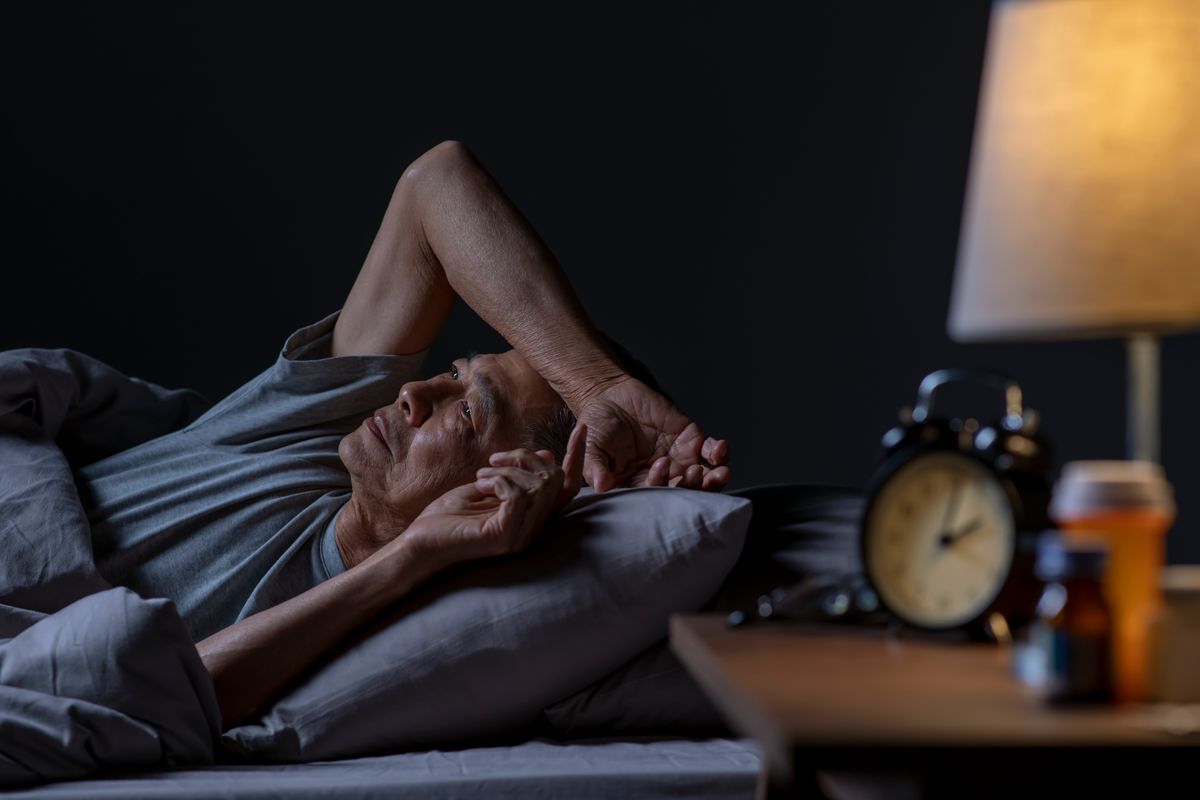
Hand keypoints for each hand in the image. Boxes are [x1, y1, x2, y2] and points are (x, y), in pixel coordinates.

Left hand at [402, 423, 586, 568]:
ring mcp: (522, 536)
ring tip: (481, 475)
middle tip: (493, 458)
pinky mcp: (505, 536)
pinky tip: (479, 485)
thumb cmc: (448, 517)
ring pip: (540, 483)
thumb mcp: (488, 486)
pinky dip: (498, 479)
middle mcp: (534, 530)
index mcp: (533, 518)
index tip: (582, 427)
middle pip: (556, 479)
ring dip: (507, 468)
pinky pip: (518, 494)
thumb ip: (518, 475)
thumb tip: (548, 455)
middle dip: (525, 457)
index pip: (569, 487)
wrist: (418, 544)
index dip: (577, 456)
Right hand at [575, 377, 729, 492]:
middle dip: (693, 488)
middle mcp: (662, 478)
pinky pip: (711, 452)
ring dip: (713, 479)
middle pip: (684, 492)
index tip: (659, 468)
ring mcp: (680, 460)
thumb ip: (596, 466)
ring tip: (720, 473)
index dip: (660, 485)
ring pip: (703, 478)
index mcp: (638, 486)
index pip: (655, 495)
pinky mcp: (692, 441)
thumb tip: (601, 486)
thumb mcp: (591, 446)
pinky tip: (721, 449)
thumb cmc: (598, 427)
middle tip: (694, 475)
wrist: (612, 397)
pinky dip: (719, 453)